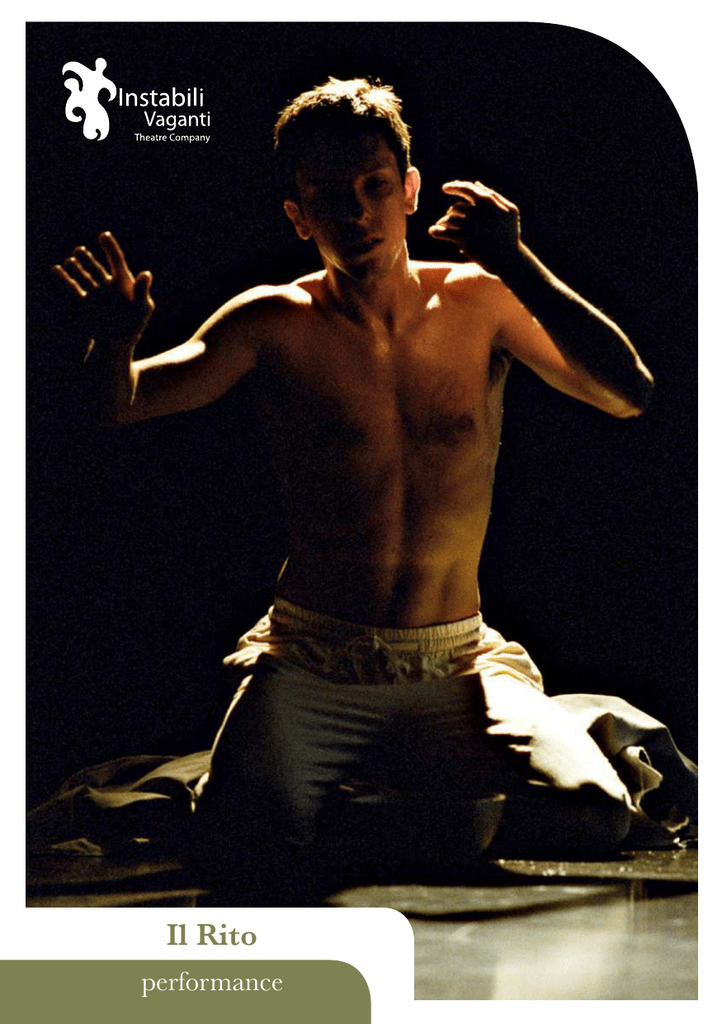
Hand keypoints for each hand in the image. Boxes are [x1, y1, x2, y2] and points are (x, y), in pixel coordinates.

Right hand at [52, 232, 154, 349]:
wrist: (119, 342)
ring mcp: (95, 293)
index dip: (110, 248)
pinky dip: (64, 279)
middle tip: (80, 251)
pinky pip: (73, 288)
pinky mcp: (85, 302)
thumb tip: (146, 273)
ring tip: (72, 262)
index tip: (103, 235)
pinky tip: (56, 269)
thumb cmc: (135, 323)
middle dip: (87, 259)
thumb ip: (142, 290)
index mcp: (123, 281)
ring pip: (84, 276)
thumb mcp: (142, 307)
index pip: (116, 260)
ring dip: (77, 268)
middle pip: (95, 267)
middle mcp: (107, 284)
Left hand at [428, 181, 520, 272]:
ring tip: (442, 225)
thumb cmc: (510, 235)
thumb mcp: (509, 211)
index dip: (454, 186)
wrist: (509, 259)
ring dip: (443, 222)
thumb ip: (493, 195)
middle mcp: (477, 211)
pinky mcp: (463, 239)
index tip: (445, 188)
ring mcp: (470, 225)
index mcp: (488, 201)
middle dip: (452, 211)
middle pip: (456, 207)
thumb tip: (476, 183)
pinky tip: (432, 231)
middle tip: (449, 215)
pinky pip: (443, 232)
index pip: (466, 188)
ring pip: (448, 219)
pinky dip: (436, 231)